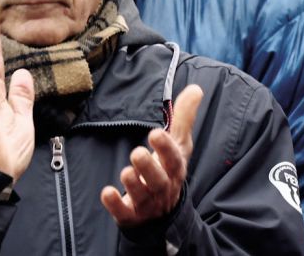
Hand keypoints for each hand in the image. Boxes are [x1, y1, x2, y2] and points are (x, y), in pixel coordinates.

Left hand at [100, 84, 202, 228]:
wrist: (163, 213)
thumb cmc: (168, 170)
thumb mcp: (178, 145)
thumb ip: (183, 117)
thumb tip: (196, 88)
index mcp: (174, 169)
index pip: (174, 159)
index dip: (166, 148)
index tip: (156, 132)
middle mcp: (162, 187)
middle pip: (159, 180)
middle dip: (149, 167)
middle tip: (137, 152)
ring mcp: (147, 202)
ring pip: (142, 195)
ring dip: (134, 184)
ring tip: (126, 171)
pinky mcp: (130, 214)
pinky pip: (124, 212)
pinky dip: (116, 204)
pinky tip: (107, 193)